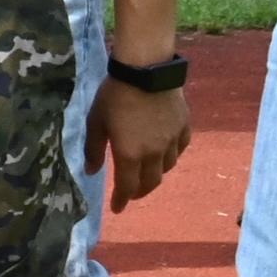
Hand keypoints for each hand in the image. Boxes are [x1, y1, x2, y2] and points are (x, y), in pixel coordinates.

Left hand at [100, 75, 189, 207]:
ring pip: (167, 167)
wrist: (146, 69)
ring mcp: (172, 140)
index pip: (127, 187)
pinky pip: (180, 148)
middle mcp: (154, 153)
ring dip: (156, 174)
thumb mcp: (96, 122)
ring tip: (148, 171)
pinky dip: (172, 155)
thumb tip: (91, 172)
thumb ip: (93, 150)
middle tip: (132, 193)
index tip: (117, 208)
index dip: (122, 200)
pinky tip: (166, 150)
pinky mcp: (184, 127)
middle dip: (139, 191)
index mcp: (130, 155)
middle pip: (151, 182)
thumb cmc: (115, 95)